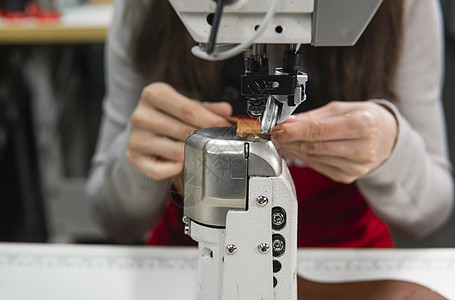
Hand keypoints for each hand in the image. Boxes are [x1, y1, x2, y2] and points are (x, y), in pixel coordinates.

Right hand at [127, 82, 231, 179]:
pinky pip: (160, 170)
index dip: (212, 121)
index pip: (189, 110)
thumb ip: (207, 108)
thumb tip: (225, 110)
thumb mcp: (186, 105)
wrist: (142, 131)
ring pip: (177, 152)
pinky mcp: (133, 158)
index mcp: (154, 94)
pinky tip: (179, 161)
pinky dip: (175, 169)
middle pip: (185, 131)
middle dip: (205, 138)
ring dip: (192, 153)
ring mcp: (136, 138)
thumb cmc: (167, 116)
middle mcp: (141, 115)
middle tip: (217, 142)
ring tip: (196, 150)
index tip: (225, 127)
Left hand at [272, 101, 397, 183]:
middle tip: (274, 131)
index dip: (292, 131)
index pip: (318, 130)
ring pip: (312, 158)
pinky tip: (297, 149)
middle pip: (313, 146)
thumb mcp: (341, 108)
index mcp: (363, 125)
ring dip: (293, 148)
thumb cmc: (366, 119)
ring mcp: (355, 167)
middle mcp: (362, 149)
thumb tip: (288, 122)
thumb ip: (313, 116)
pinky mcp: (347, 176)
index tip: (275, 127)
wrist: (388, 138)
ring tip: (283, 139)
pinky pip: (317, 166)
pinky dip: (303, 157)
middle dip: (289, 139)